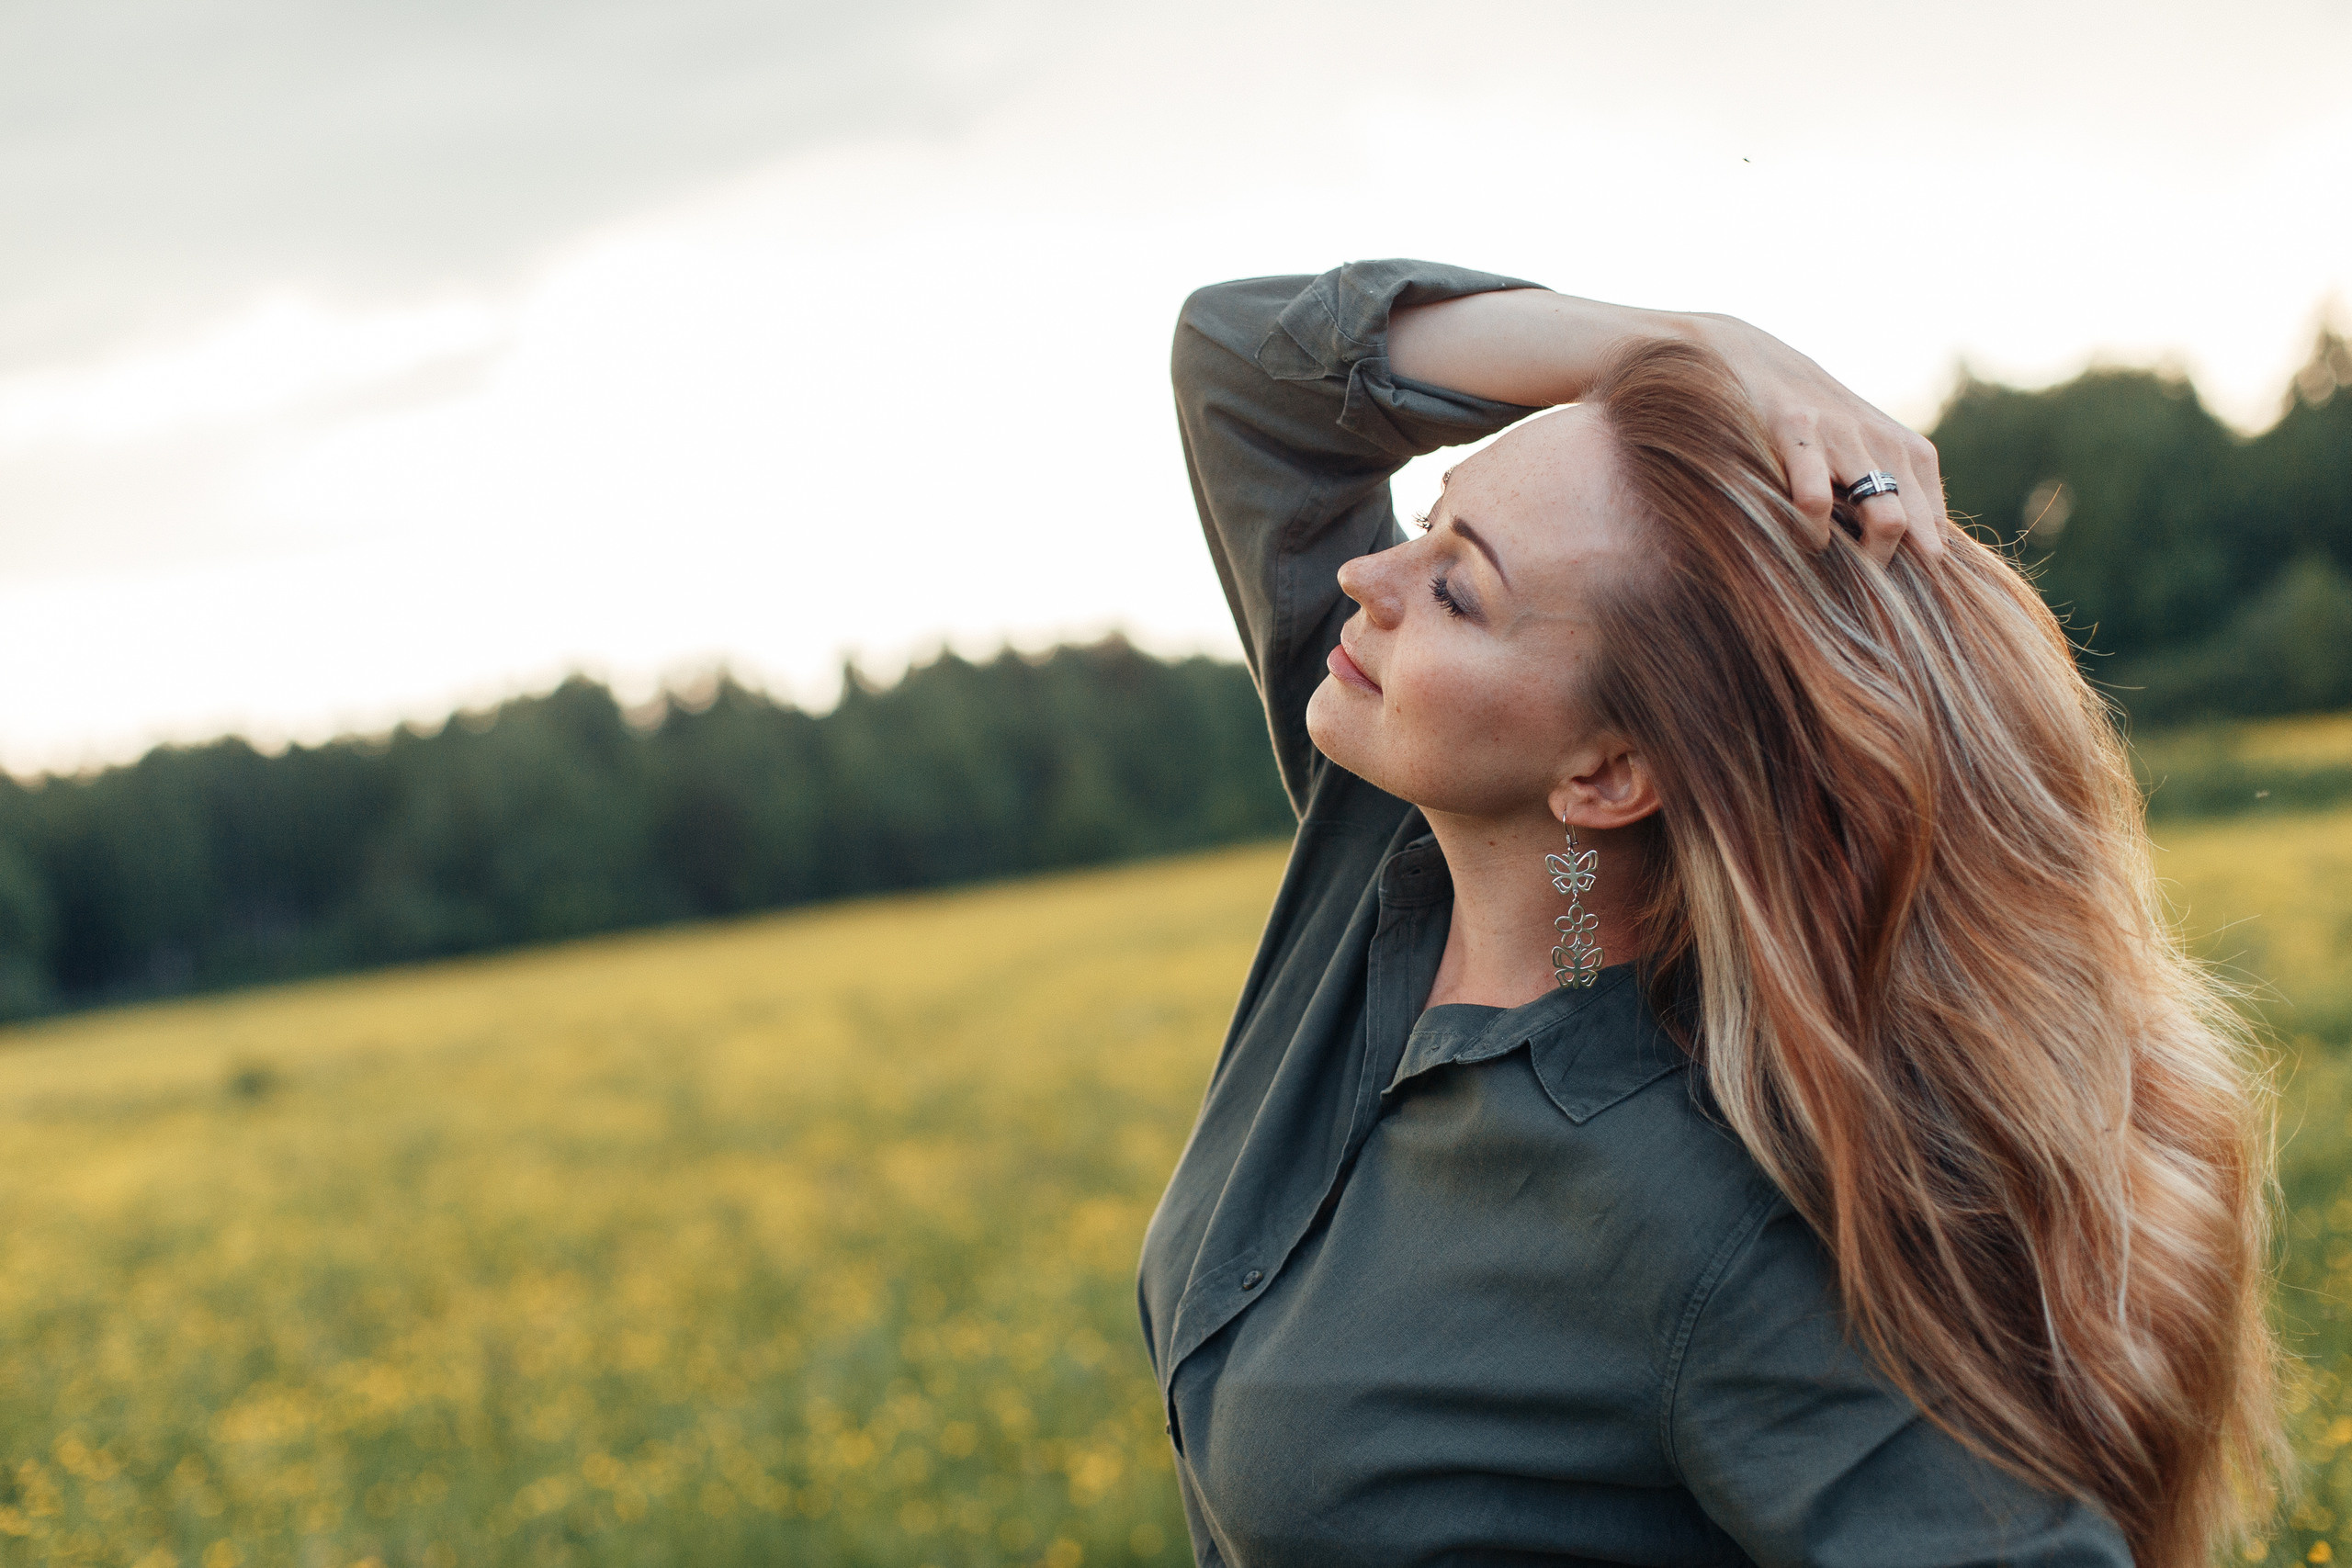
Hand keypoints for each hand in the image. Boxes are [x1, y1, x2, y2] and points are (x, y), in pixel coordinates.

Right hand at [1688, 314, 1946, 565]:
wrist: (1752, 360)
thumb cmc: (1809, 422)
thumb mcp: (1861, 447)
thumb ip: (1890, 490)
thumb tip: (1913, 554)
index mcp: (1908, 451)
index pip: (1932, 527)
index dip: (1912, 564)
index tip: (1888, 588)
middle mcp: (1884, 443)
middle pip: (1913, 529)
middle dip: (1888, 567)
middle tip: (1857, 590)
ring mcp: (1843, 437)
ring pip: (1885, 516)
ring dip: (1861, 558)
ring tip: (1834, 566)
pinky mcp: (1796, 432)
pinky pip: (1817, 499)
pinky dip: (1812, 531)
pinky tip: (1801, 537)